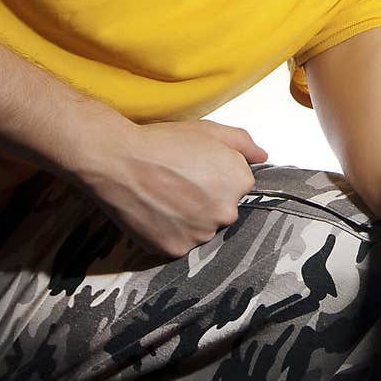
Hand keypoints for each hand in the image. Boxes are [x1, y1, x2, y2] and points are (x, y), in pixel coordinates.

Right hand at [73, 119, 268, 258]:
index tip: (196, 169)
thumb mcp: (210, 131)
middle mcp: (226, 212)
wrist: (118, 160)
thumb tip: (262, 157)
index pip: (238, 186)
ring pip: (202, 229)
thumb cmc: (163, 142)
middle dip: (206, 199)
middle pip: (222, 210)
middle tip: (178, 183)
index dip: (216, 176)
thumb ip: (243, 144)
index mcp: (239, 182)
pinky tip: (156, 212)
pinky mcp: (175, 249)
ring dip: (190, 218)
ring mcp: (200, 234)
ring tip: (165, 196)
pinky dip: (170, 232)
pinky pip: (179, 243)